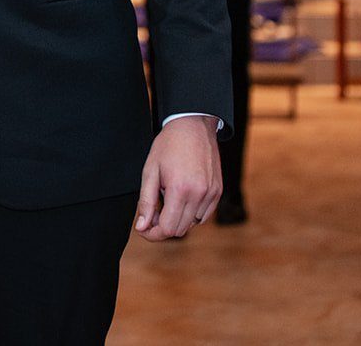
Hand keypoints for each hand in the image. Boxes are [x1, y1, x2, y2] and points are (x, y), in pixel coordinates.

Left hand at [135, 115, 221, 240]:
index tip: (143, 229)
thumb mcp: (150, 171)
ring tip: (166, 199)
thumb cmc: (168, 146)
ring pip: (192, 223)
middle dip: (163, 227)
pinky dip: (191, 214)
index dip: (153, 234)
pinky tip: (181, 198)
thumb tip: (142, 227)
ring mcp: (212, 194)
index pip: (168, 228)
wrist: (193, 126)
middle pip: (180, 229)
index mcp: (180, 190)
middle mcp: (199, 195)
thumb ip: (146, 202)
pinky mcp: (218, 192)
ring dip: (177, 219)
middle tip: (151, 213)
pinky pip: (203, 215)